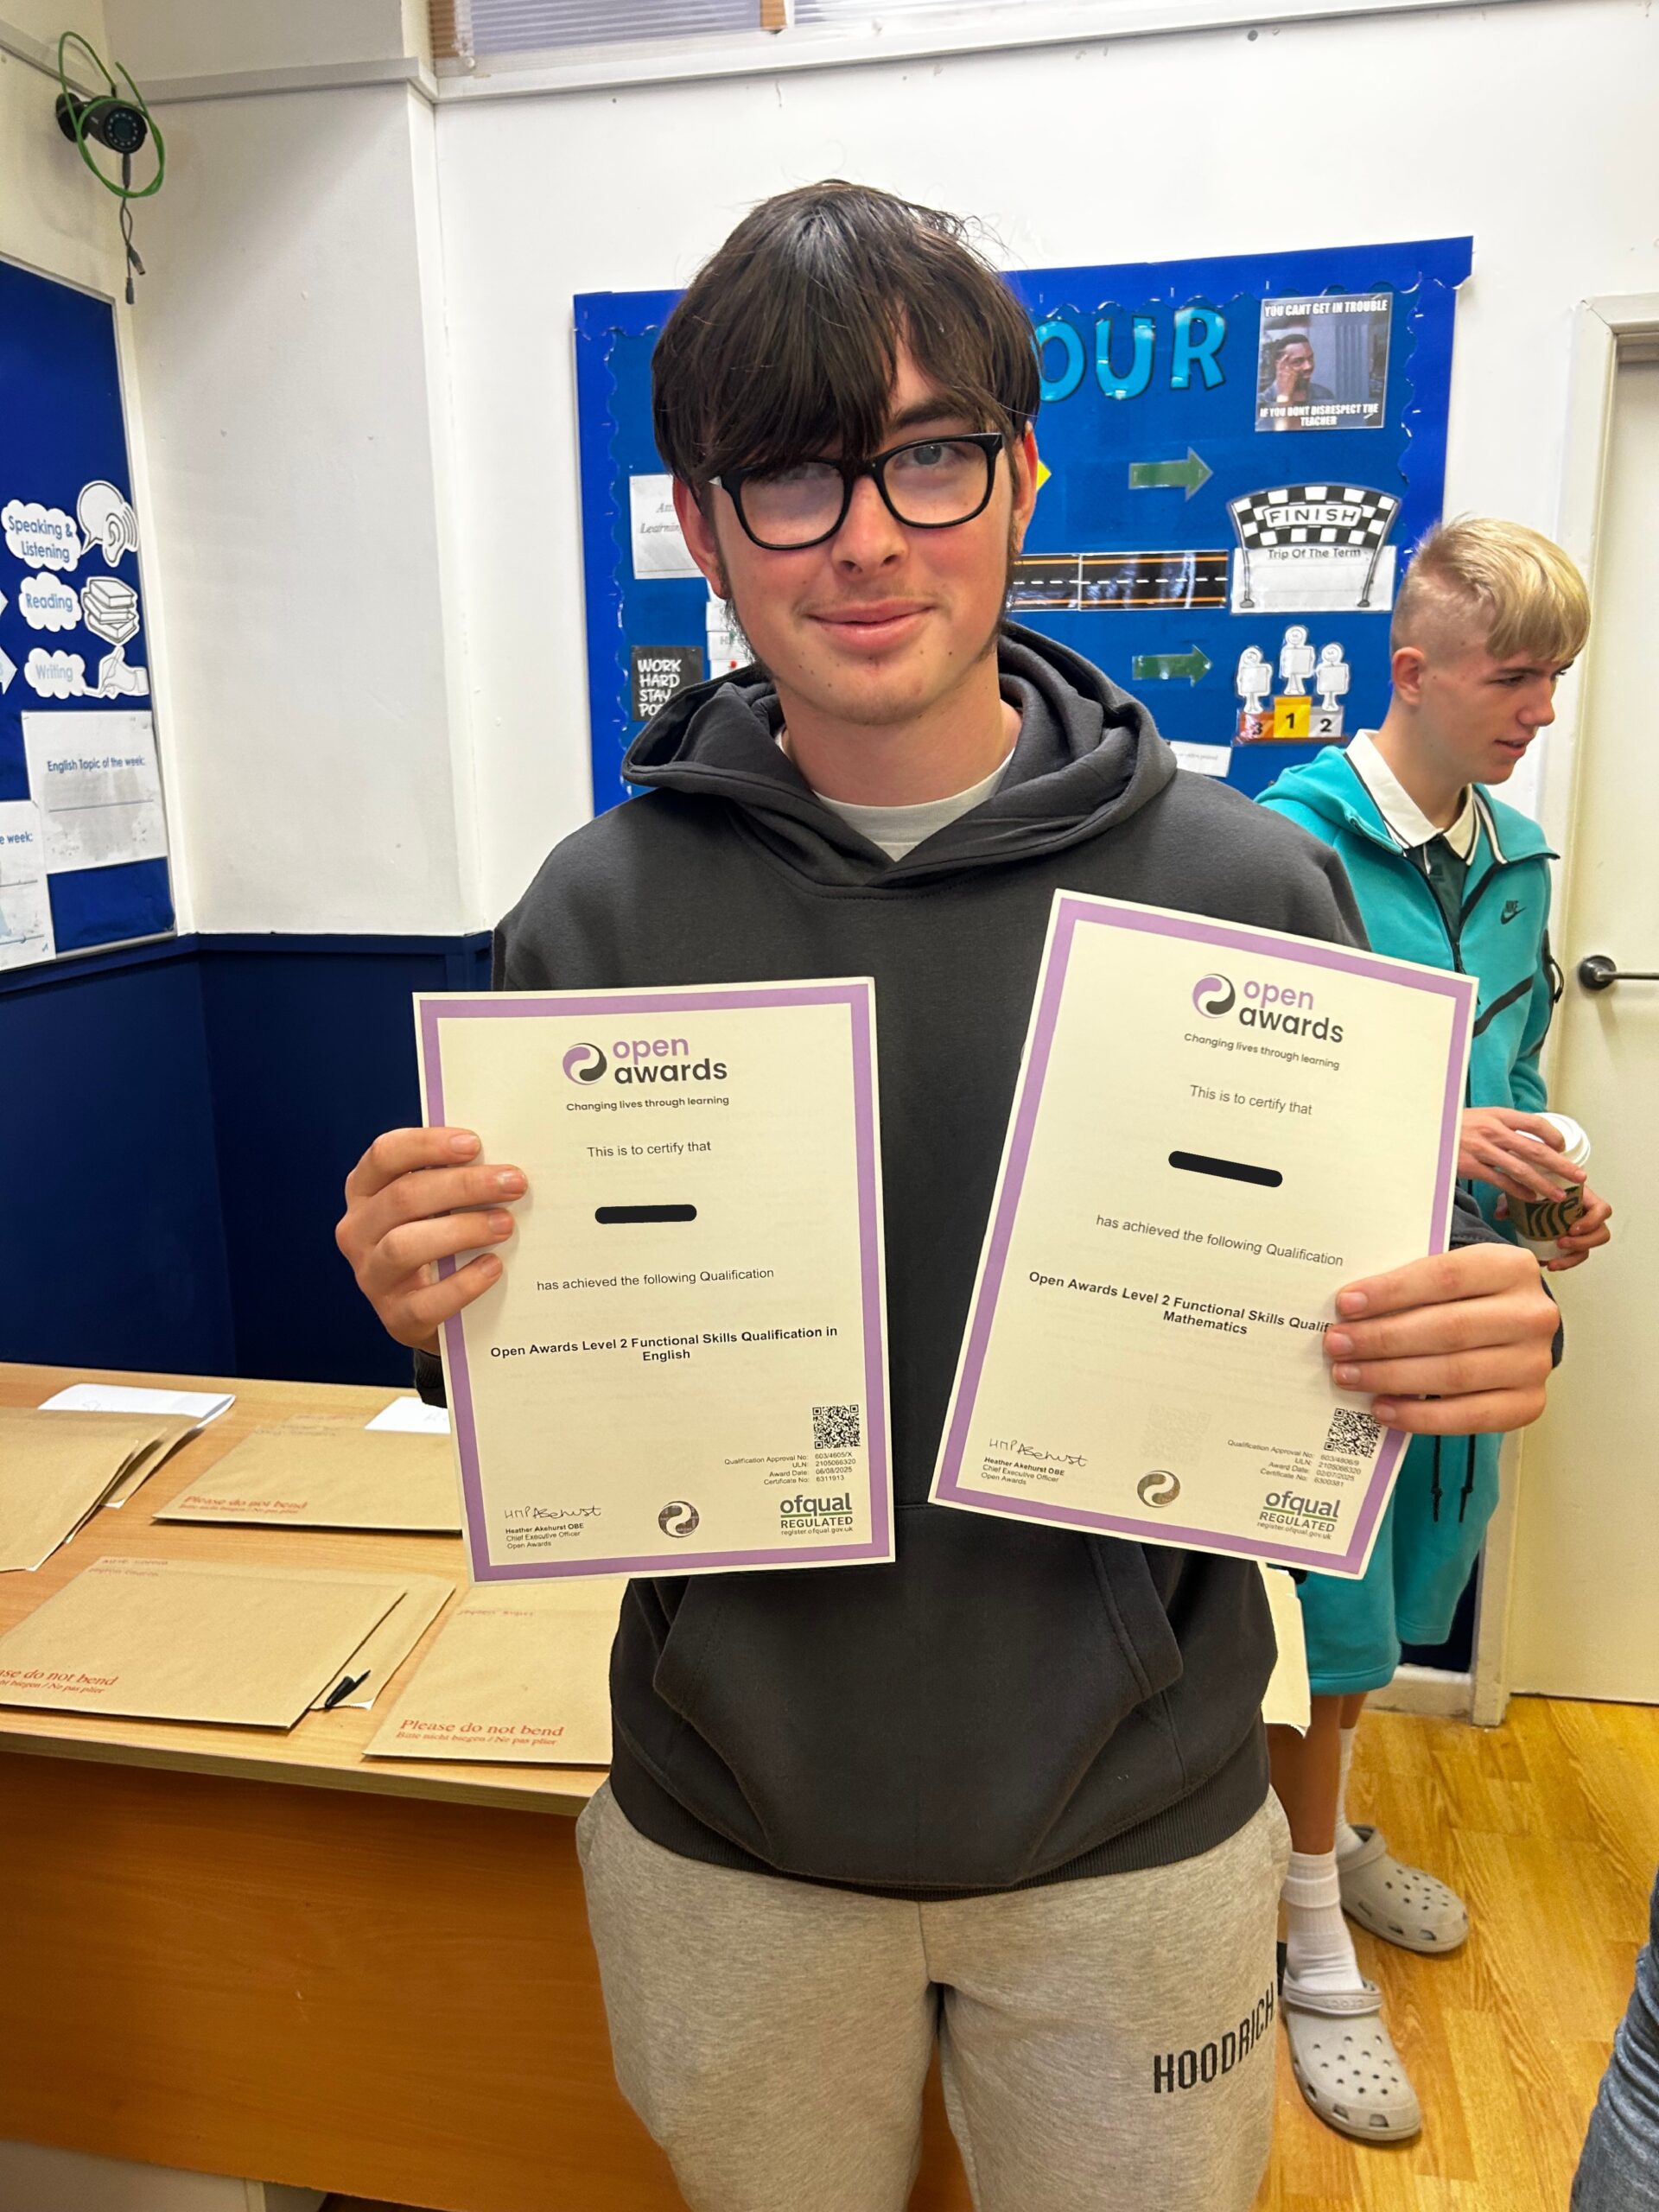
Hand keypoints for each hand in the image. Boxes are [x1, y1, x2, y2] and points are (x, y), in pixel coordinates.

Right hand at [336, 1127, 524, 1352]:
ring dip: (462, 1230)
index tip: (474, 1144)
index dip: (428, 1146)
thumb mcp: (433, 1204)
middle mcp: (358, 1231)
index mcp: (364, 1191)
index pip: (385, 1155)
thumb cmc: (436, 1237)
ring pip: (405, 1246)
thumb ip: (453, 1179)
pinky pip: (425, 1302)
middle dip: (463, 1186)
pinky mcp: (394, 1317)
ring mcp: (372, 1276)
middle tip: (513, 1183)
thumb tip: (501, 1162)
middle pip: (403, 1198)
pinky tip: (494, 1266)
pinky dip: (463, 1283)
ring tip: (505, 1223)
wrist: (429, 1308)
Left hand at [1323, 1243, 1556, 1434]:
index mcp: (1511, 1267)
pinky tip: (1382, 1408)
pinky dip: (1419, 1416)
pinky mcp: (1529, 1403)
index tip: (1345, 1304)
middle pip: (1448, 1329)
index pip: (1445, 1276)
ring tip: (1348, 1375)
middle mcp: (1532, 1315)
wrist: (1515, 1327)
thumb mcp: (1449, 1274)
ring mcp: (1534, 1363)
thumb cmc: (1466, 1297)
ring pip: (1455, 1374)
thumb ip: (1411, 1284)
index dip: (1392, 1291)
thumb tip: (1349, 1310)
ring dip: (1391, 1377)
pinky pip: (1469, 1417)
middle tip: (1337, 1345)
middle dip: (1383, 1339)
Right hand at [1457, 1107, 1579, 1202]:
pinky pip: (1501, 1181)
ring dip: (1544, 1184)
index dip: (1554, 1137)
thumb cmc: (1452, 1126)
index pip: (1536, 1123)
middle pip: (1536, 1149)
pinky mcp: (1471, 1167)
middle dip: (1561, 1165)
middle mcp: (1493, 1131)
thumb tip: (1527, 1136)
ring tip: (1559, 1196)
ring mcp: (1482, 1150)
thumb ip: (1502, 1125)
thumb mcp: (1479, 1116)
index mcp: (1498, 1115)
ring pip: (1522, 1169)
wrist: (1424, 1132)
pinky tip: (1531, 1198)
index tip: (1563, 1148)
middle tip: (1579, 1177)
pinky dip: (1518, 1191)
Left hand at [1502, 1182, 1611, 1271]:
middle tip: (1562, 1242)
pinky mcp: (1572, 1244)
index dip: (1592, 1221)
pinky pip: (1575, 1257)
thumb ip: (1511, 1200)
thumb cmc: (1532, 1190)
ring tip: (1554, 1260)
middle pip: (1602, 1234)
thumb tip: (1500, 1213)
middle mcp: (1586, 1216)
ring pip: (1589, 1249)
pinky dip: (1565, 1263)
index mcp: (1582, 1199)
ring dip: (1573, 1257)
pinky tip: (1549, 1264)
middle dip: (1584, 1242)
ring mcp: (1581, 1232)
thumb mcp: (1523, 1191)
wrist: (1529, 1197)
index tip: (1571, 1228)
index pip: (1602, 1210)